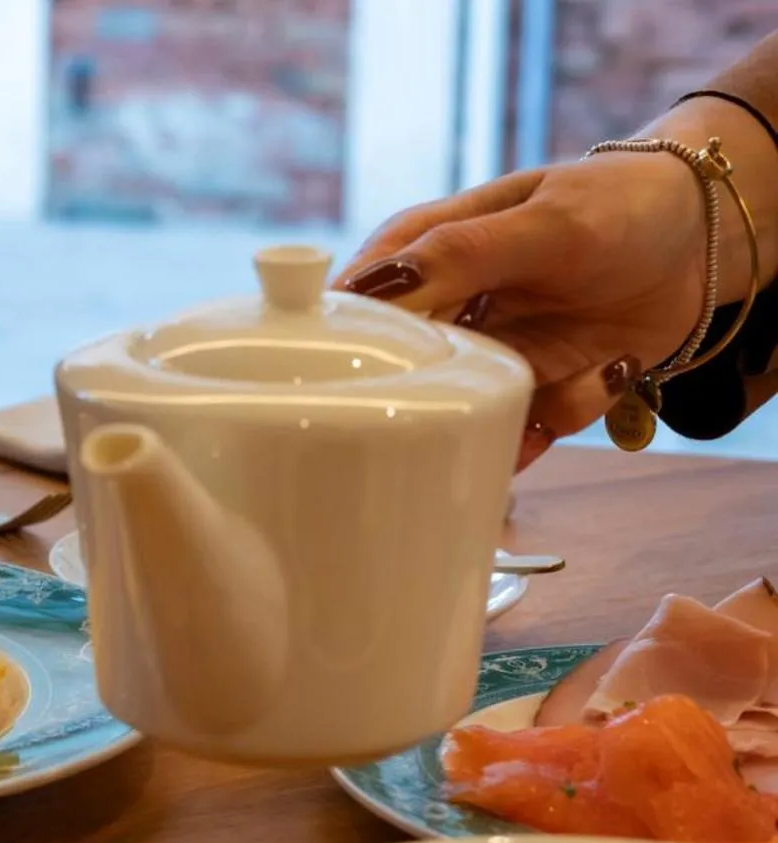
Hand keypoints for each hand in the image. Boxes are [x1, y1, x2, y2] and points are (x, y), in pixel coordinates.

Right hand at [338, 149, 706, 468]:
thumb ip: (457, 256)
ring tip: (582, 366)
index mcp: (421, 254)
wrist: (708, 236)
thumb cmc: (621, 204)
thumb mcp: (543, 223)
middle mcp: (442, 310)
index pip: (350, 308)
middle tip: (506, 378)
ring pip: (462, 414)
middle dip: (444, 397)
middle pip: (399, 379)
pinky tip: (606, 369)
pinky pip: (522, 429)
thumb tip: (369, 290)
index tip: (372, 375)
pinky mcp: (529, 389)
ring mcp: (486, 353)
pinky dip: (566, 413)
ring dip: (521, 408)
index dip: (344, 348)